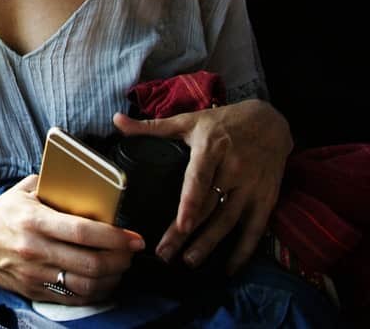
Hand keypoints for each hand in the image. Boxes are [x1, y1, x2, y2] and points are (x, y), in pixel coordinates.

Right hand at [0, 175, 143, 303]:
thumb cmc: (1, 212)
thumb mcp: (26, 192)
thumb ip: (56, 189)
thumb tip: (91, 189)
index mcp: (33, 220)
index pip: (82, 231)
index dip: (114, 236)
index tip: (133, 237)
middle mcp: (34, 249)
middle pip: (90, 262)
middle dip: (120, 259)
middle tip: (131, 252)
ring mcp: (33, 273)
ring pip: (86, 285)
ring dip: (112, 278)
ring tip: (120, 267)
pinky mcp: (32, 289)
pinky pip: (73, 298)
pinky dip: (95, 293)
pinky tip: (103, 282)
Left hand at [113, 99, 291, 273]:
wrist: (270, 122)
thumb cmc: (223, 122)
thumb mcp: (188, 120)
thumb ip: (152, 126)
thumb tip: (117, 121)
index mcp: (210, 149)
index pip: (198, 179)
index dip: (190, 203)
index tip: (181, 225)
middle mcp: (234, 169)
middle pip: (209, 206)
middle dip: (187, 233)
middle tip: (166, 253)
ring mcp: (252, 186)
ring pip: (229, 220)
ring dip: (210, 244)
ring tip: (189, 262)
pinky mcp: (267, 198)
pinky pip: (255, 228)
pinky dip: (244, 250)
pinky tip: (229, 267)